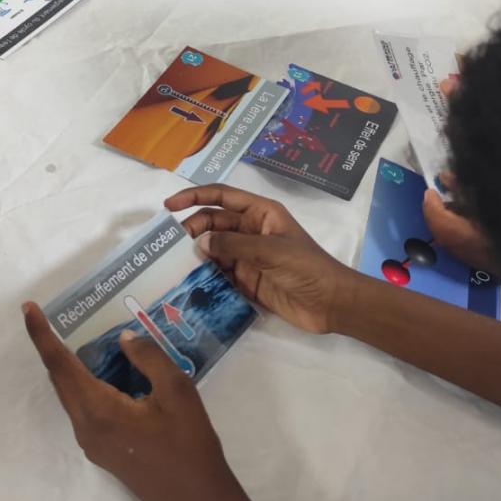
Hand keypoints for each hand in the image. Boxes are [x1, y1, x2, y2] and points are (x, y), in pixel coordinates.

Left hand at [21, 303, 249, 500]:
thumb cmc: (190, 446)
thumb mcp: (177, 392)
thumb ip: (148, 358)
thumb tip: (123, 339)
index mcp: (98, 410)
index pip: (59, 364)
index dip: (41, 335)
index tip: (27, 308)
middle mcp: (86, 428)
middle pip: (60, 380)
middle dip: (52, 346)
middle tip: (51, 315)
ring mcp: (93, 444)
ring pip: (72, 396)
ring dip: (72, 366)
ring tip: (83, 338)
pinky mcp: (104, 452)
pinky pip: (86, 409)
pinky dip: (87, 384)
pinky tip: (107, 373)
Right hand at [167, 185, 356, 334]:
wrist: (332, 304)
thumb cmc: (306, 267)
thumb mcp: (270, 250)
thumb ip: (233, 244)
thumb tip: (200, 241)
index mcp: (260, 213)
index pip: (221, 197)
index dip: (194, 196)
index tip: (169, 206)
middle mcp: (251, 231)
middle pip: (213, 223)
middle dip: (192, 229)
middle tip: (170, 246)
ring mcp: (248, 257)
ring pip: (213, 249)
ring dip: (196, 254)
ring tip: (172, 264)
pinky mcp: (247, 281)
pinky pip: (220, 274)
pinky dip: (205, 276)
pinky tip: (188, 282)